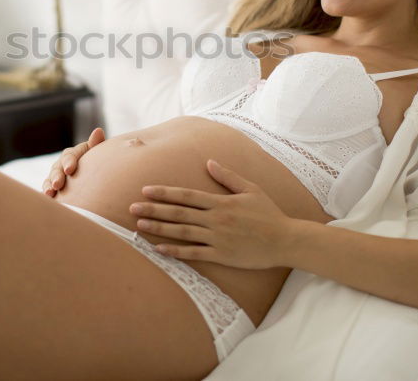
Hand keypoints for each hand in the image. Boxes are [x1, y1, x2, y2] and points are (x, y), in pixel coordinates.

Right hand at [42, 127, 104, 196]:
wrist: (98, 181)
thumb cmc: (100, 165)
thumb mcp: (98, 155)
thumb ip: (96, 145)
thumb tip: (98, 130)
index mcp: (75, 154)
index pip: (70, 156)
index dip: (69, 162)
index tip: (69, 170)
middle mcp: (63, 163)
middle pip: (57, 168)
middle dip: (57, 176)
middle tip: (57, 185)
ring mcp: (57, 175)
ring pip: (50, 179)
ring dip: (49, 185)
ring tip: (50, 193)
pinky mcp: (54, 186)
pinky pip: (48, 188)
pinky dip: (47, 193)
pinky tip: (47, 199)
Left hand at [129, 159, 293, 269]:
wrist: (285, 240)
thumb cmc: (269, 213)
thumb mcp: (251, 189)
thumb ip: (228, 176)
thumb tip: (209, 161)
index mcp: (221, 202)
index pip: (187, 195)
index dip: (165, 192)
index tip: (146, 190)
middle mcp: (216, 219)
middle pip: (178, 213)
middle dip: (153, 210)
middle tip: (131, 208)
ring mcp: (218, 238)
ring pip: (182, 233)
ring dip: (159, 229)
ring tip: (139, 226)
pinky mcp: (222, 255)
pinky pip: (194, 254)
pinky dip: (176, 251)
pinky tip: (159, 249)